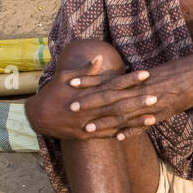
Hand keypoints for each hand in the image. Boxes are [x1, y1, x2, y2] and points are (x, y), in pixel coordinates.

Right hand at [24, 53, 157, 140]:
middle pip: (119, 104)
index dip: (130, 80)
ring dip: (135, 120)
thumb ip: (85, 70)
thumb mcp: (65, 77)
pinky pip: (107, 135)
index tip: (146, 74)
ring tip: (154, 116)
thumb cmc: (51, 92)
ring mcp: (89, 124)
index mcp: (87, 92)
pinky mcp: (87, 135)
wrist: (36, 116)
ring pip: (116, 122)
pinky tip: (136, 132)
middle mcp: (90, 109)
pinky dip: (121, 133)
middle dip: (138, 100)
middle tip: (157, 96)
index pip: (113, 84)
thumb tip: (99, 57)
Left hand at [64, 53, 192, 139]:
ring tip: (87, 128)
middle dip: (90, 103)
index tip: (70, 83)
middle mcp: (139, 89)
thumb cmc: (180, 71)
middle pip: (110, 96)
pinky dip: (130, 130)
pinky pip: (143, 123)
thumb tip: (126, 82)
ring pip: (123, 111)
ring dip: (104, 121)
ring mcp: (150, 101)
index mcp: (136, 79)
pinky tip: (117, 138)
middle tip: (70, 108)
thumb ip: (139, 81)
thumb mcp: (156, 74)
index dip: (88, 82)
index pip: (107, 80)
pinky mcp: (162, 110)